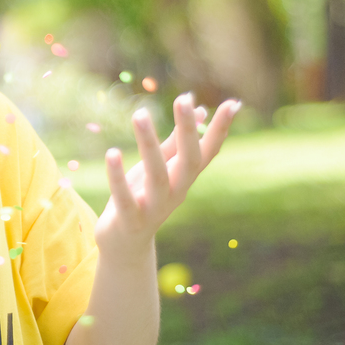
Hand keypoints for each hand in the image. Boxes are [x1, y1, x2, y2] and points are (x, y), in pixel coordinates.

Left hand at [94, 94, 239, 260]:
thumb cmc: (143, 197)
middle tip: (183, 99)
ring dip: (149, 144)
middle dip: (188, 131)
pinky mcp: (130, 220)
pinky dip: (118, 177)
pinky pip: (125, 198)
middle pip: (189, 161)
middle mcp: (176, 192)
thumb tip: (201, 109)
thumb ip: (177, 142)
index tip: (233, 103)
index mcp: (184, 178)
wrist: (124, 245)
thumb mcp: (162, 167)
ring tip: (140, 114)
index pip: (208, 151)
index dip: (220, 130)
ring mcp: (155, 208)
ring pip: (157, 175)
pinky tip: (112, 153)